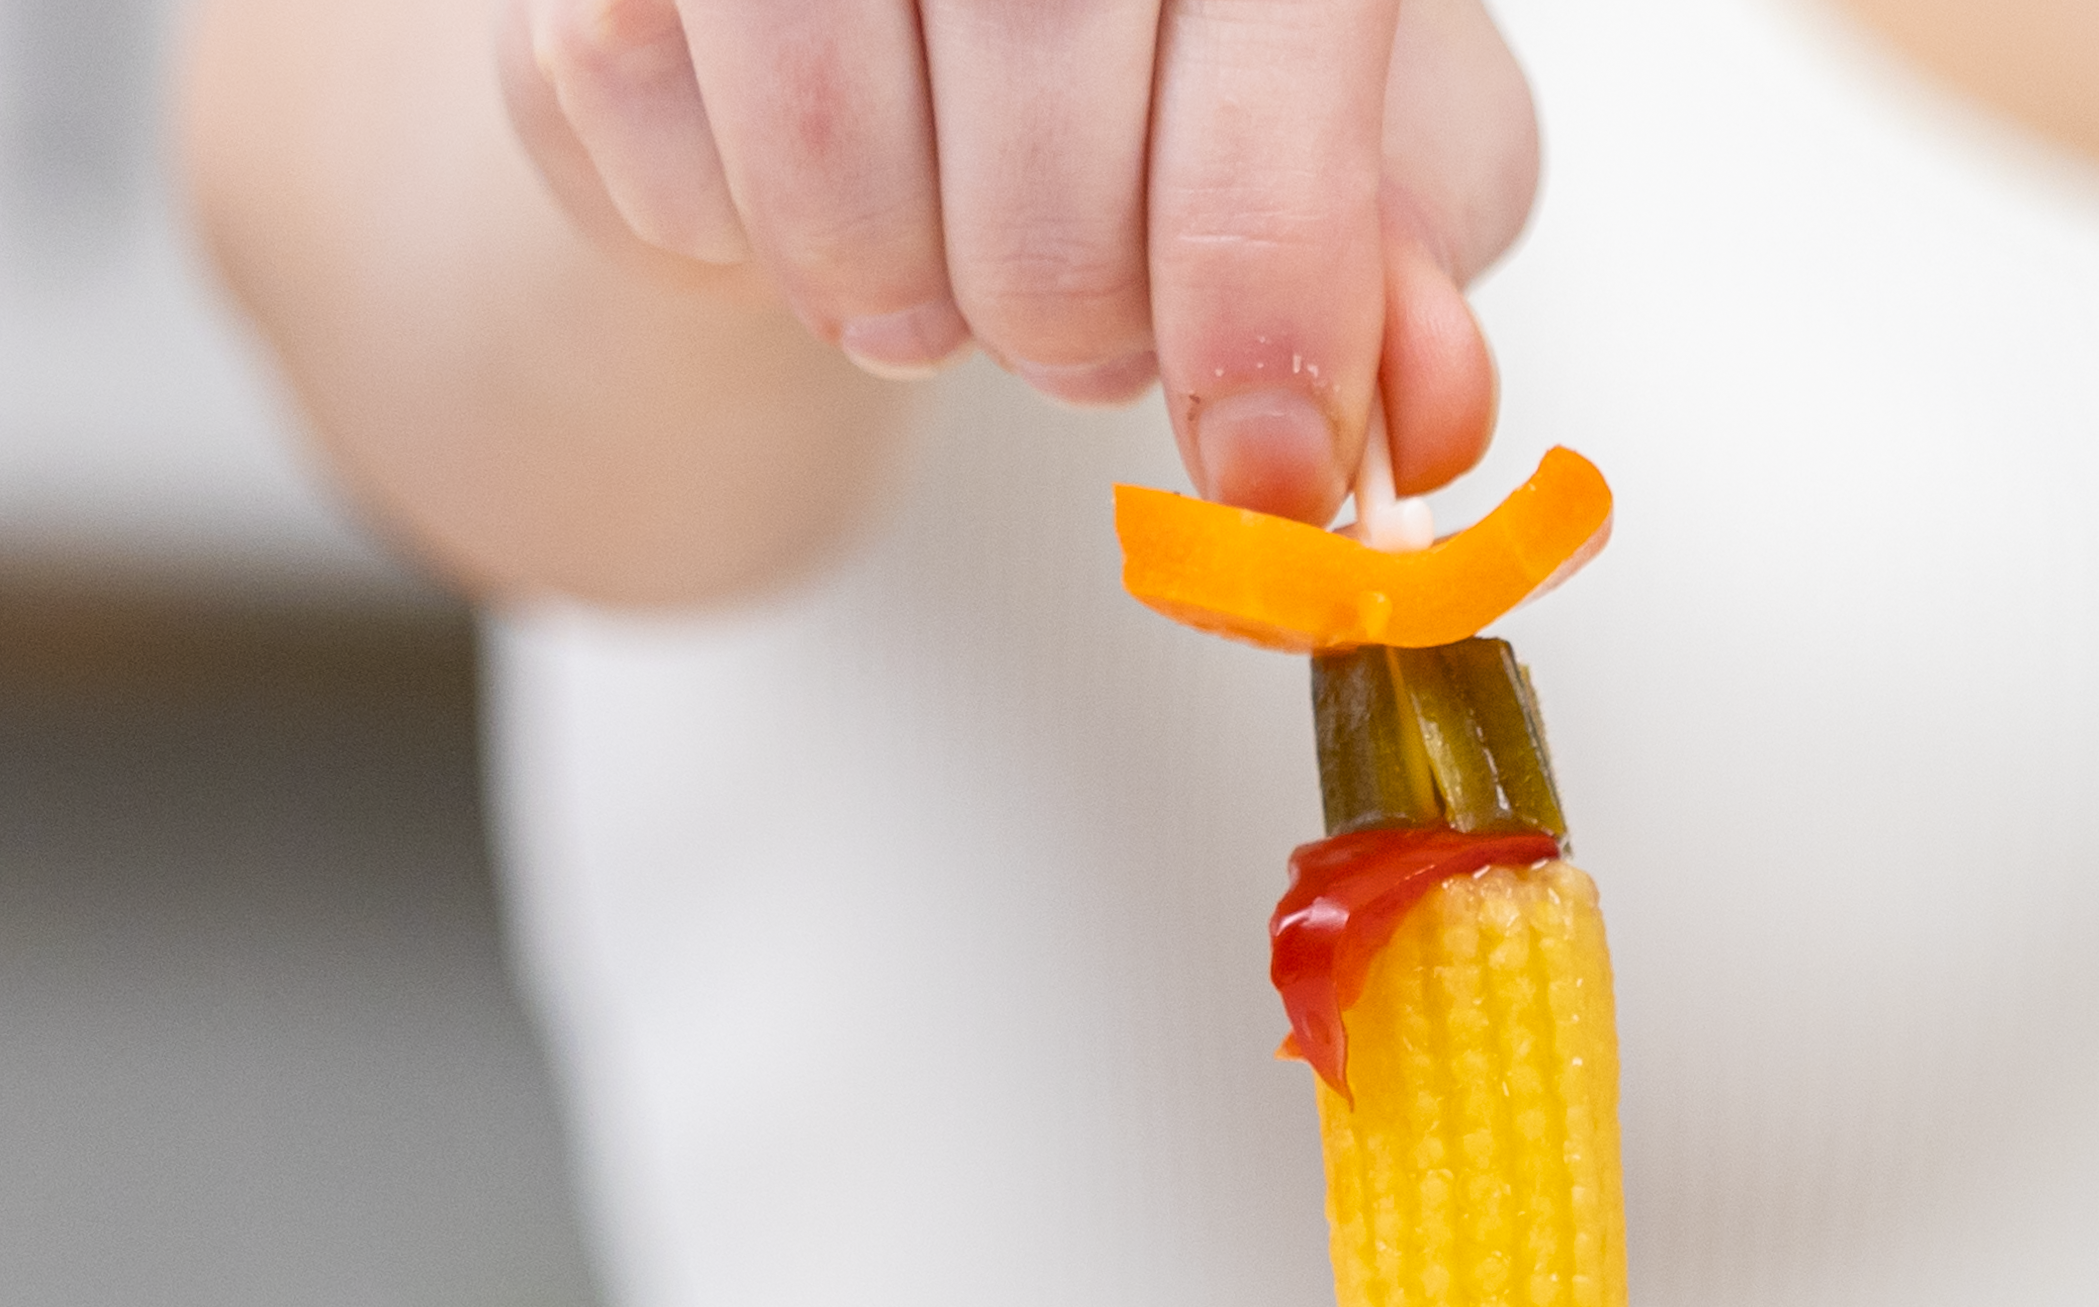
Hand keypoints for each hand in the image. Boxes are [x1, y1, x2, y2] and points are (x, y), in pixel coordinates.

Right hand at [497, 0, 1534, 519]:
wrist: (898, 20)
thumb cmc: (1149, 65)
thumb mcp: (1345, 146)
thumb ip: (1402, 266)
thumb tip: (1427, 420)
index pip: (1275, 15)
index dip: (1270, 278)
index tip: (1268, 470)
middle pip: (1043, 90)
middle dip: (1074, 304)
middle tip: (1077, 342)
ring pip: (837, 147)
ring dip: (903, 296)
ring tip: (940, 276)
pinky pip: (670, 155)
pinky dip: (746, 243)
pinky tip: (797, 185)